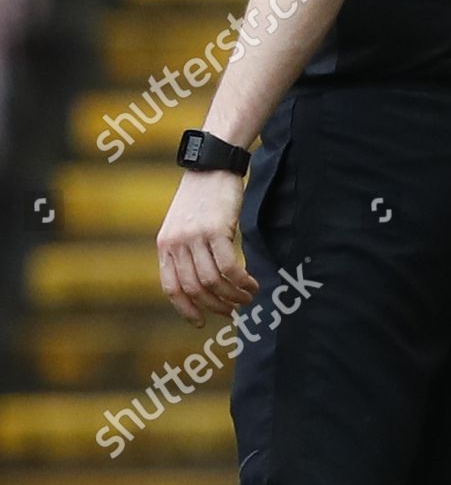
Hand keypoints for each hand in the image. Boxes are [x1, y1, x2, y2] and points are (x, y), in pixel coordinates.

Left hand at [157, 170, 258, 326]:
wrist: (213, 163)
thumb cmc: (202, 193)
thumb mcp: (183, 222)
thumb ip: (184, 249)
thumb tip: (198, 281)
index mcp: (165, 244)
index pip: (172, 287)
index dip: (186, 309)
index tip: (201, 321)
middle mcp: (177, 243)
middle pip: (194, 288)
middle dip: (214, 305)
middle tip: (232, 311)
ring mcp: (196, 237)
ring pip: (212, 281)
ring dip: (232, 296)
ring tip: (247, 298)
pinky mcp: (217, 230)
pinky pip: (229, 267)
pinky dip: (241, 281)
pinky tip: (252, 283)